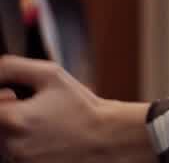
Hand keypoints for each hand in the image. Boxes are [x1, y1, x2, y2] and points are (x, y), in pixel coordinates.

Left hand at [0, 57, 151, 162]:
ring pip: (5, 141)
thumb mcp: (52, 75)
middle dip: (11, 115)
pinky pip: (17, 155)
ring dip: (19, 132)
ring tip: (45, 127)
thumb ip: (12, 68)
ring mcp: (20, 161)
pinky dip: (28, 146)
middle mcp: (12, 145)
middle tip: (35, 112)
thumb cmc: (81, 107)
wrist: (107, 138)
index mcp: (14, 120)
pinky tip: (47, 140)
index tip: (14, 97)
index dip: (3, 99)